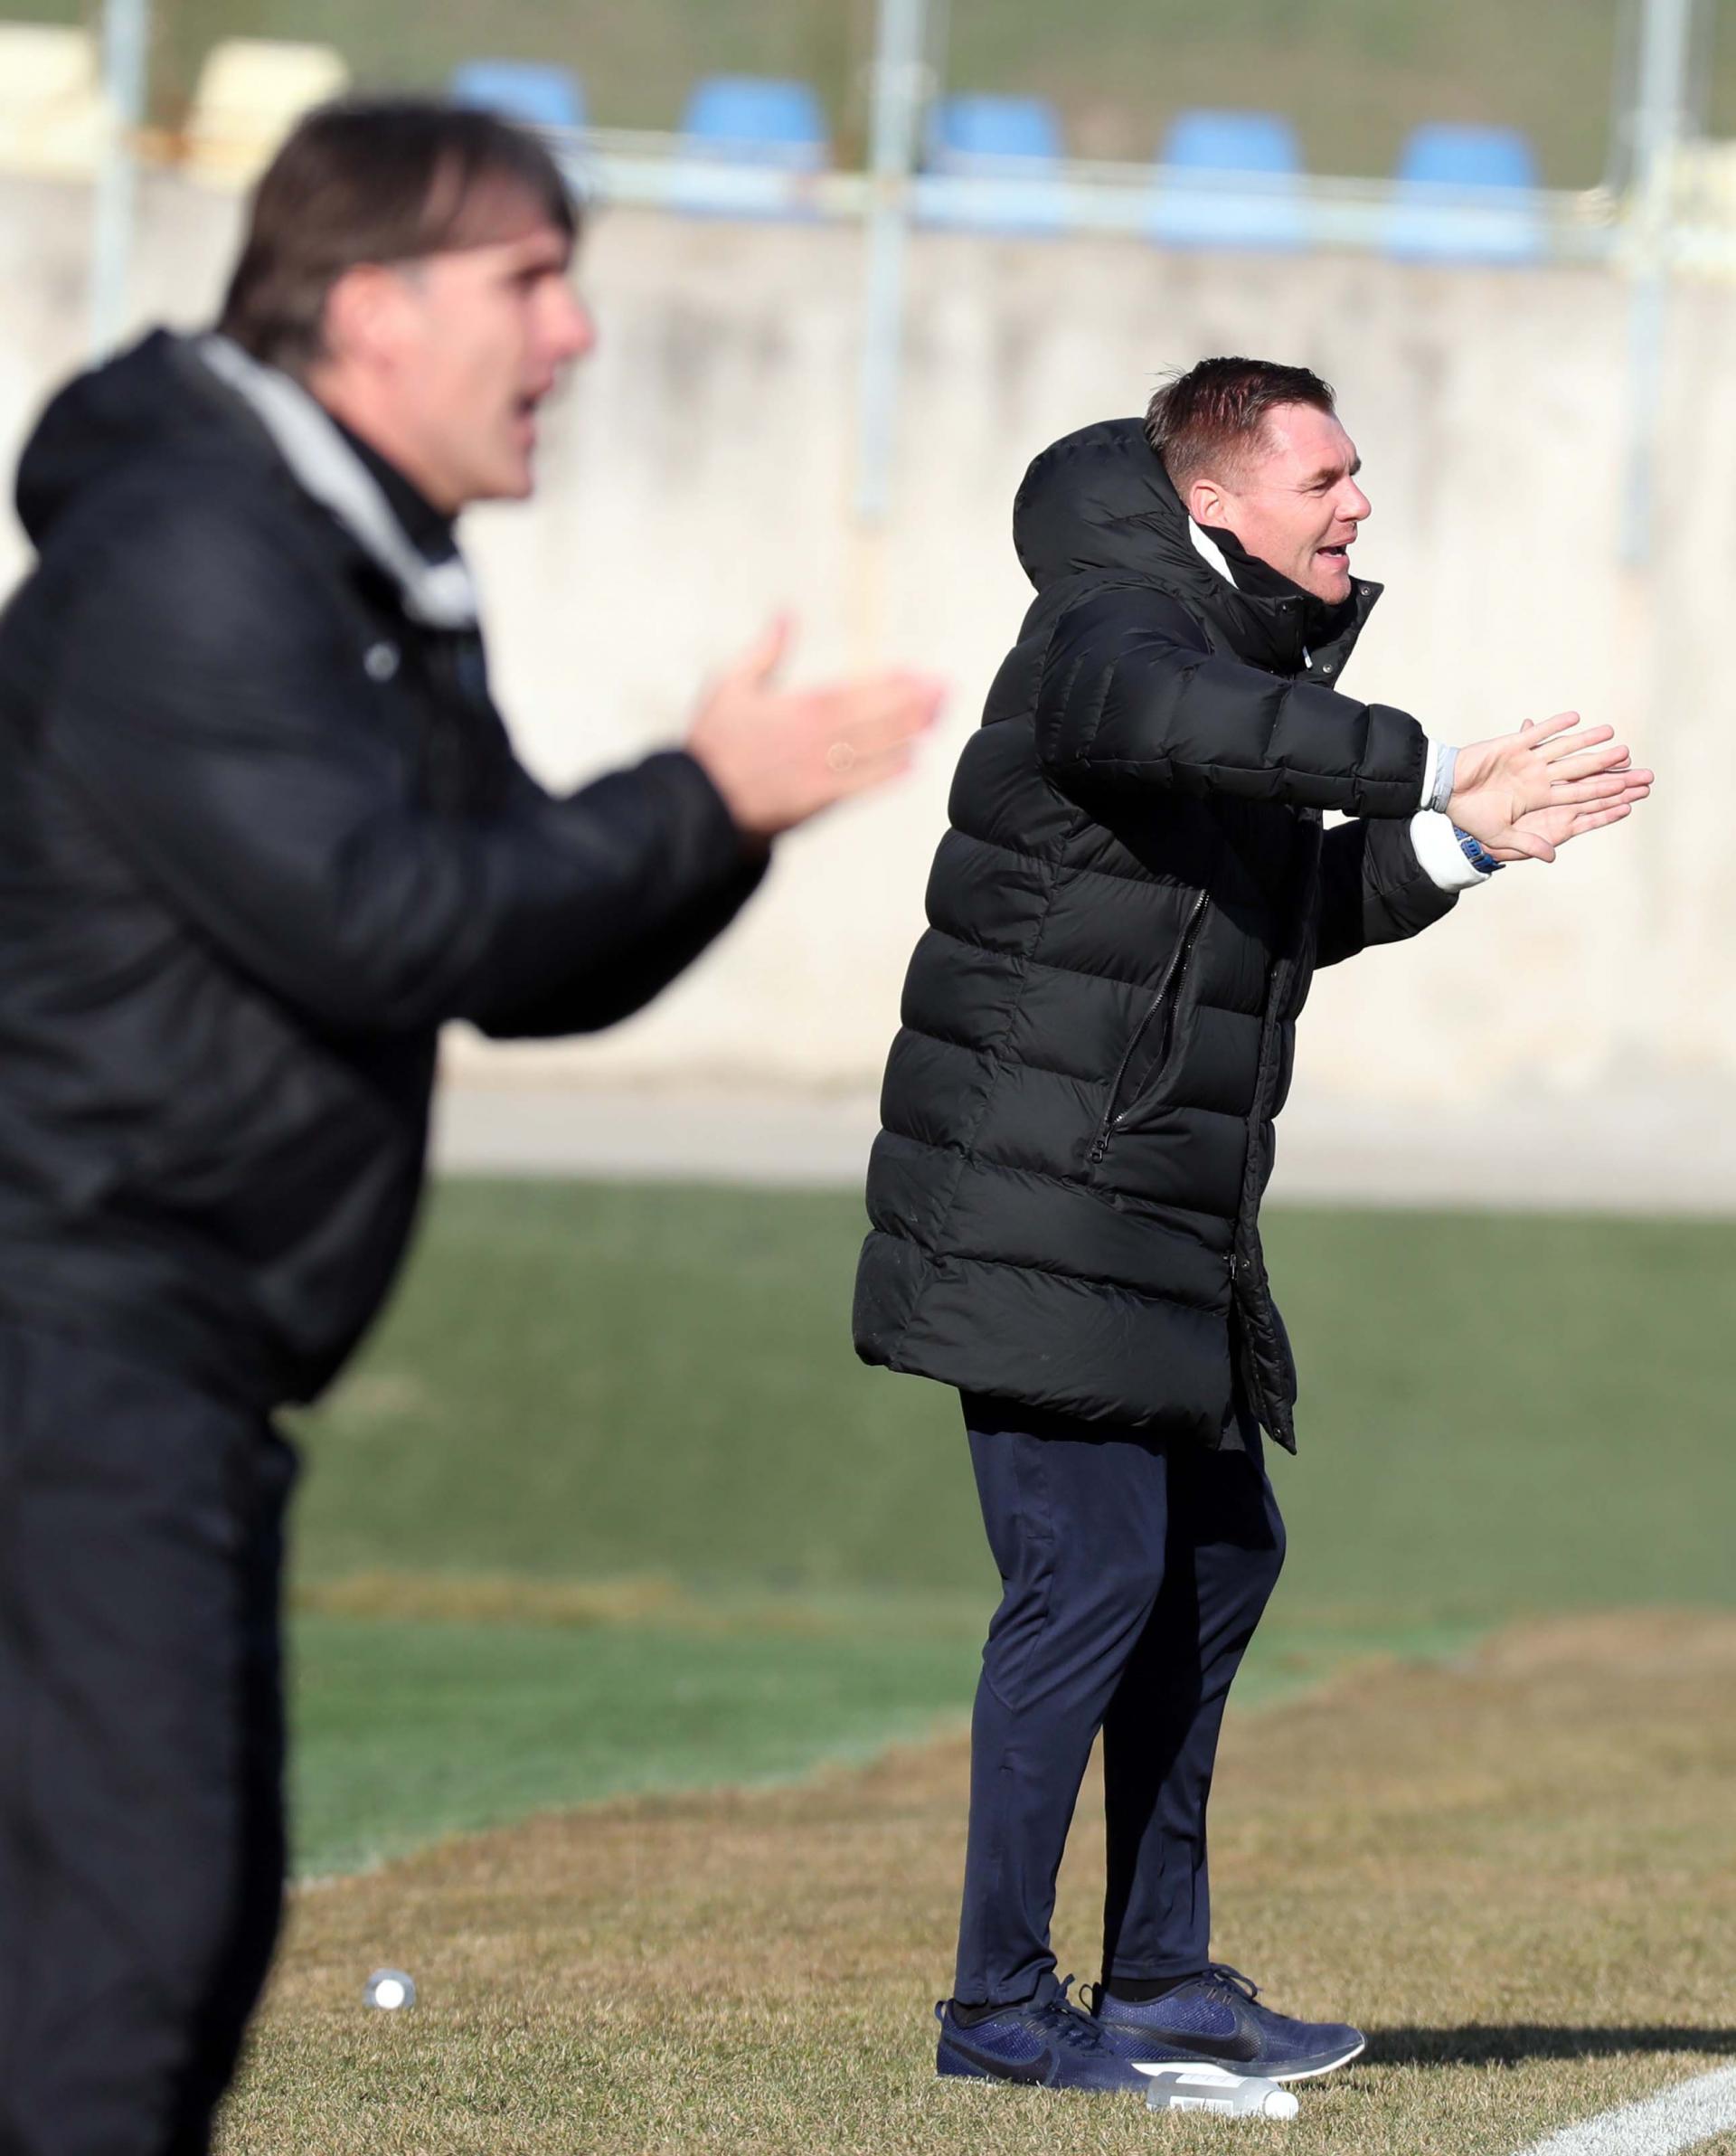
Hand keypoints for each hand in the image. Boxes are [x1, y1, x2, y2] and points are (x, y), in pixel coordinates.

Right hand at [686, 617, 944, 840]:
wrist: (700, 804)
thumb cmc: (713, 743)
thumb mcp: (731, 686)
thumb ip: (766, 651)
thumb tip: (787, 613)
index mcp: (801, 708)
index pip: (859, 690)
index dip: (894, 683)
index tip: (920, 673)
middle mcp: (819, 739)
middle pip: (879, 718)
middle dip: (916, 702)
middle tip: (946, 691)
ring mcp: (822, 771)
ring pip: (878, 749)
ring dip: (912, 732)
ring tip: (938, 717)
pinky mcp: (819, 802)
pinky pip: (864, 786)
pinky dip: (890, 774)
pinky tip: (913, 762)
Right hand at [1448, 711, 1649, 863]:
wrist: (1445, 794)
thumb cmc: (1470, 816)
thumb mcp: (1501, 835)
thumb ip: (1527, 844)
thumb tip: (1552, 857)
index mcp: (1539, 799)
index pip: (1579, 795)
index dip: (1603, 793)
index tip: (1629, 792)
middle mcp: (1538, 778)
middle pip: (1581, 771)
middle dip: (1608, 768)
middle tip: (1634, 763)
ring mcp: (1528, 760)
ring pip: (1565, 748)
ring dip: (1587, 740)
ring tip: (1611, 733)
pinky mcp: (1513, 745)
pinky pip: (1538, 734)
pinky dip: (1554, 725)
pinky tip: (1575, 718)